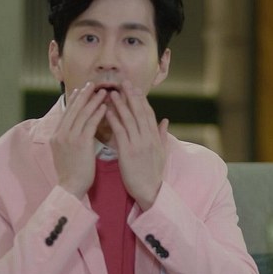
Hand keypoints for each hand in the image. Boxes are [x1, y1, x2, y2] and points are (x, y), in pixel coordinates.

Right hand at [51, 83, 106, 197]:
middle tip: (92, 84)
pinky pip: (90, 124)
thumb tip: (75, 130)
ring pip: (82, 114)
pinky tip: (105, 106)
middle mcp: (60, 134)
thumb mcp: (65, 153)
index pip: (66, 113)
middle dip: (83, 95)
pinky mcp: (80, 143)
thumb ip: (68, 139)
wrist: (70, 187)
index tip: (81, 90)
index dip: (75, 100)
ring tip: (102, 91)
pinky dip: (97, 113)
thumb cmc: (72, 173)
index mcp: (56, 135)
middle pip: (73, 109)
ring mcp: (69, 138)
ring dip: (93, 101)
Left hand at [105, 80, 169, 209]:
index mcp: (156, 138)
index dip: (142, 100)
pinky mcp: (128, 151)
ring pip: (129, 119)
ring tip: (113, 92)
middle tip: (124, 82)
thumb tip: (165, 120)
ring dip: (121, 104)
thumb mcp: (162, 153)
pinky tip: (107, 111)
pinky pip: (120, 131)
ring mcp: (139, 144)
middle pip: (140, 112)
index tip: (135, 88)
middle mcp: (148, 138)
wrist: (150, 191)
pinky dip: (114, 119)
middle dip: (132, 96)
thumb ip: (162, 135)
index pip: (149, 114)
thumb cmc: (153, 174)